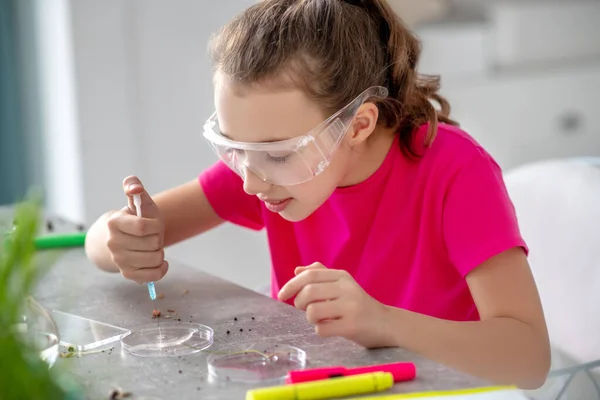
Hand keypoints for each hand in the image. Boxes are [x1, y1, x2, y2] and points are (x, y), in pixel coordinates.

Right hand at [105, 176, 167, 282]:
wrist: (128, 238)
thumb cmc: (139, 218)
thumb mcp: (140, 201)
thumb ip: (134, 186)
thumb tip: (134, 188)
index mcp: (115, 223)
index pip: (142, 227)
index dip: (155, 226)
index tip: (154, 224)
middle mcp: (113, 243)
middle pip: (153, 244)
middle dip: (158, 239)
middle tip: (152, 236)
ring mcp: (119, 260)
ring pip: (155, 259)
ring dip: (160, 252)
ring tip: (152, 247)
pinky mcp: (128, 274)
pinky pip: (153, 276)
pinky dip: (161, 269)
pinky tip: (159, 262)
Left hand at [278, 263, 392, 347]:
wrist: (387, 324)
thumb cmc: (359, 305)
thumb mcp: (343, 285)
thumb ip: (321, 275)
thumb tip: (297, 270)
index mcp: (342, 276)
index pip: (310, 275)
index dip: (292, 284)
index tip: (282, 295)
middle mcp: (347, 288)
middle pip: (308, 292)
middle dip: (299, 302)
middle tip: (303, 309)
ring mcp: (351, 307)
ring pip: (312, 311)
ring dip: (310, 318)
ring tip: (320, 319)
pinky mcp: (353, 326)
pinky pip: (322, 329)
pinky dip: (320, 330)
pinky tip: (330, 329)